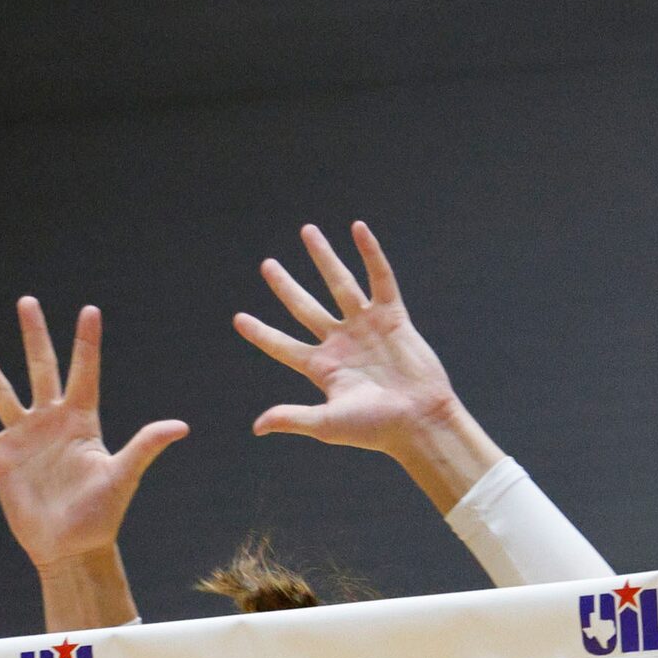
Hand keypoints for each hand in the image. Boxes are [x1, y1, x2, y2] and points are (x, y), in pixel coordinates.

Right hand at [0, 298, 185, 573]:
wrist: (70, 548)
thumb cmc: (101, 515)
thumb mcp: (123, 477)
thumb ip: (145, 446)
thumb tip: (180, 426)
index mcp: (83, 422)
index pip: (84, 372)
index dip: (86, 342)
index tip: (89, 310)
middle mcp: (51, 423)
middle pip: (40, 369)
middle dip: (34, 336)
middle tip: (27, 302)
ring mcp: (24, 438)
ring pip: (1, 393)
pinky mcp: (1, 459)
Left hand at [234, 223, 499, 511]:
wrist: (420, 421)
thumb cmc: (375, 428)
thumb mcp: (327, 423)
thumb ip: (292, 418)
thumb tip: (257, 427)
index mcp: (323, 368)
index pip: (283, 346)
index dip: (261, 333)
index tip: (238, 319)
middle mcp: (341, 343)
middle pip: (305, 307)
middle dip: (286, 286)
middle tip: (268, 265)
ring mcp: (366, 327)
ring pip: (340, 284)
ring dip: (324, 258)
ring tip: (308, 231)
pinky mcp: (393, 317)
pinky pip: (380, 278)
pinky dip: (371, 253)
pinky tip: (358, 228)